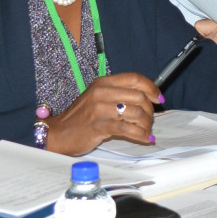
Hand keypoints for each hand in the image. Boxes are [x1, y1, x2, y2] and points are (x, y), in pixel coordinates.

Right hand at [47, 72, 162, 153]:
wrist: (57, 133)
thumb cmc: (80, 117)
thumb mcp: (97, 98)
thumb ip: (118, 95)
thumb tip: (146, 99)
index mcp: (103, 83)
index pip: (134, 78)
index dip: (151, 88)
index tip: (159, 99)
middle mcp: (102, 93)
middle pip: (139, 97)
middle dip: (150, 110)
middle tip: (150, 121)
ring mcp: (99, 109)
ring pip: (136, 113)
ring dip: (146, 124)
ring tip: (146, 131)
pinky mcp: (99, 126)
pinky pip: (127, 129)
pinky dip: (140, 135)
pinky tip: (144, 138)